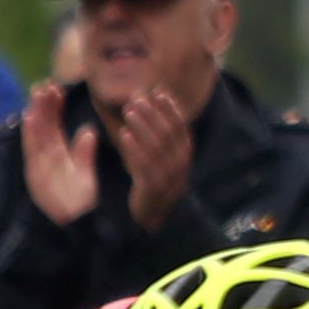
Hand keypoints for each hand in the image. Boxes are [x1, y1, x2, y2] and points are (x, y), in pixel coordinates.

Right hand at [17, 89, 101, 229]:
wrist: (76, 228)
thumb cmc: (81, 205)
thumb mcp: (86, 176)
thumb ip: (85, 154)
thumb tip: (88, 131)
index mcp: (59, 156)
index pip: (55, 127)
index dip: (54, 108)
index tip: (57, 89)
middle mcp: (46, 159)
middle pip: (43, 127)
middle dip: (43, 106)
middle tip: (45, 84)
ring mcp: (38, 166)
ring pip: (35, 135)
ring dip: (35, 114)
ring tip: (37, 93)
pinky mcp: (35, 176)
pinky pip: (31, 152)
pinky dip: (29, 135)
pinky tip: (29, 117)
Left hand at [104, 81, 196, 231]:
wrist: (153, 216)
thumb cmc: (152, 179)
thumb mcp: (158, 154)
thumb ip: (156, 131)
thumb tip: (145, 99)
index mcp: (184, 154)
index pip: (180, 127)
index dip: (170, 109)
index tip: (158, 92)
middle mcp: (180, 165)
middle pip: (168, 134)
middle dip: (153, 114)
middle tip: (137, 99)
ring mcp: (168, 178)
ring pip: (156, 147)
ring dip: (142, 126)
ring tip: (129, 111)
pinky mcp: (153, 188)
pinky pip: (143, 165)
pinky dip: (134, 148)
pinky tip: (124, 134)